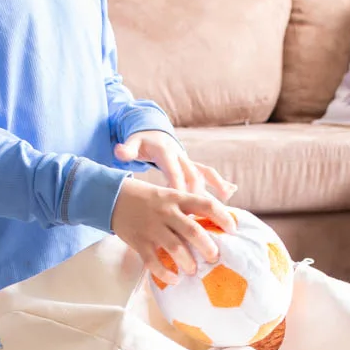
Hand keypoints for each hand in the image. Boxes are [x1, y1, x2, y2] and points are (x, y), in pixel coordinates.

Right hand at [111, 177, 236, 282]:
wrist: (113, 196)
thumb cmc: (149, 198)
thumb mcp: (170, 194)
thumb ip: (190, 205)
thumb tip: (218, 219)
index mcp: (177, 198)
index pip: (206, 205)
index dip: (222, 217)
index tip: (233, 230)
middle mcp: (166, 212)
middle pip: (193, 231)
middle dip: (208, 247)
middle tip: (214, 258)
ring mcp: (152, 227)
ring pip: (175, 248)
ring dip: (188, 262)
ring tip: (193, 270)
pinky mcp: (139, 242)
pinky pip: (153, 261)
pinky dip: (165, 273)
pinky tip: (174, 279)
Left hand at [114, 130, 236, 202]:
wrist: (152, 130)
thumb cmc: (142, 142)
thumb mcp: (132, 144)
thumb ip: (127, 150)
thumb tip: (119, 151)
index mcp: (165, 153)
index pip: (174, 174)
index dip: (180, 190)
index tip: (182, 209)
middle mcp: (181, 156)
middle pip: (192, 177)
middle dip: (198, 197)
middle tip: (200, 219)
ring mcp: (188, 161)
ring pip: (204, 175)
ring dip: (214, 190)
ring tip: (224, 206)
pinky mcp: (193, 165)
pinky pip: (209, 173)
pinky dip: (220, 182)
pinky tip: (230, 193)